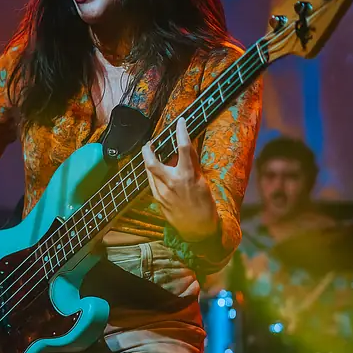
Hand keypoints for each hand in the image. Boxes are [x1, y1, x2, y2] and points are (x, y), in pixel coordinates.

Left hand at [141, 116, 217, 241]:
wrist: (198, 229)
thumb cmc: (205, 205)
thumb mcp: (203, 182)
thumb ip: (192, 165)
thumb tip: (187, 148)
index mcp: (187, 176)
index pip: (183, 147)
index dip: (181, 132)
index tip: (180, 122)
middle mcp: (171, 182)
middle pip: (151, 161)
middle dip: (147, 150)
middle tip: (149, 142)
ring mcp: (161, 192)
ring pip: (149, 172)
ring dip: (150, 161)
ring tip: (153, 154)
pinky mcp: (157, 200)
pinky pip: (151, 182)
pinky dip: (153, 175)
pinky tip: (158, 172)